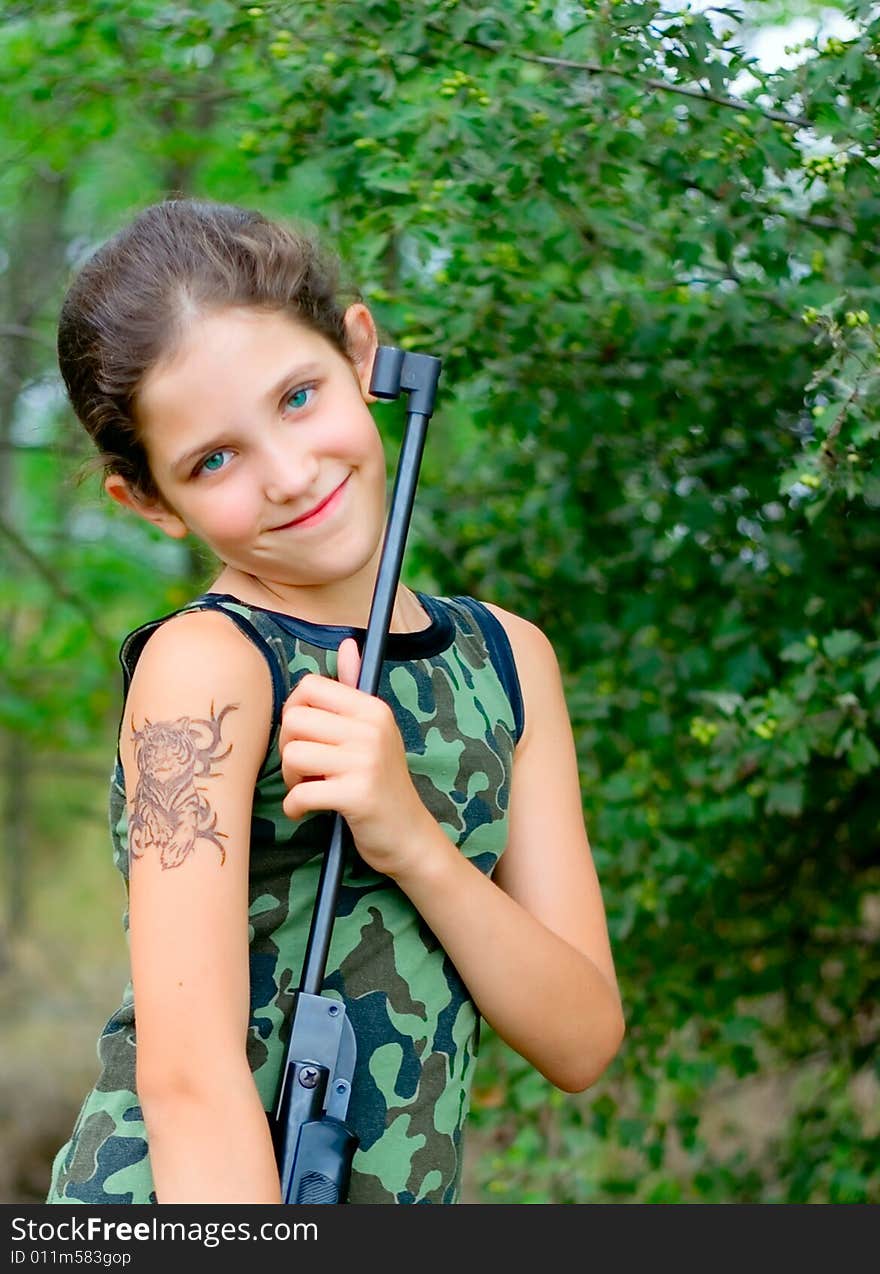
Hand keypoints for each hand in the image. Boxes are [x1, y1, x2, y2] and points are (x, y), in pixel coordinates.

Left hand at [279, 637, 433, 876]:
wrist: (409, 837)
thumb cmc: (382, 783)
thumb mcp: (373, 731)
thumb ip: (353, 688)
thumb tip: (348, 643)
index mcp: (373, 708)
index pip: (309, 687)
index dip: (295, 713)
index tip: (308, 737)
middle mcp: (371, 729)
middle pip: (294, 719)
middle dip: (289, 748)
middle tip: (306, 769)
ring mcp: (365, 761)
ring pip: (292, 755)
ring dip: (291, 780)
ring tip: (310, 789)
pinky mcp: (356, 795)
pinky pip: (300, 793)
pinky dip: (295, 808)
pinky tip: (308, 812)